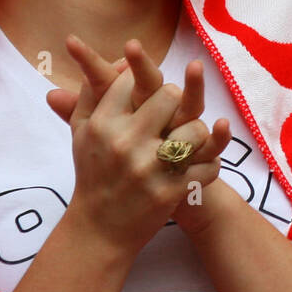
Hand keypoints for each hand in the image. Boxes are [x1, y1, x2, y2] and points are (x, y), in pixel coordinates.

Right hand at [47, 37, 229, 250]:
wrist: (99, 230)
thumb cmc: (94, 174)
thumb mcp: (82, 133)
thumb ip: (92, 93)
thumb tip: (119, 60)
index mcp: (102, 125)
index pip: (134, 81)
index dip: (147, 81)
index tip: (150, 92)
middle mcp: (125, 143)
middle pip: (171, 95)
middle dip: (179, 102)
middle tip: (175, 114)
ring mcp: (150, 168)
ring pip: (197, 128)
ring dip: (199, 136)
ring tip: (188, 144)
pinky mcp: (171, 192)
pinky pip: (209, 165)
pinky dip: (209, 165)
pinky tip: (200, 166)